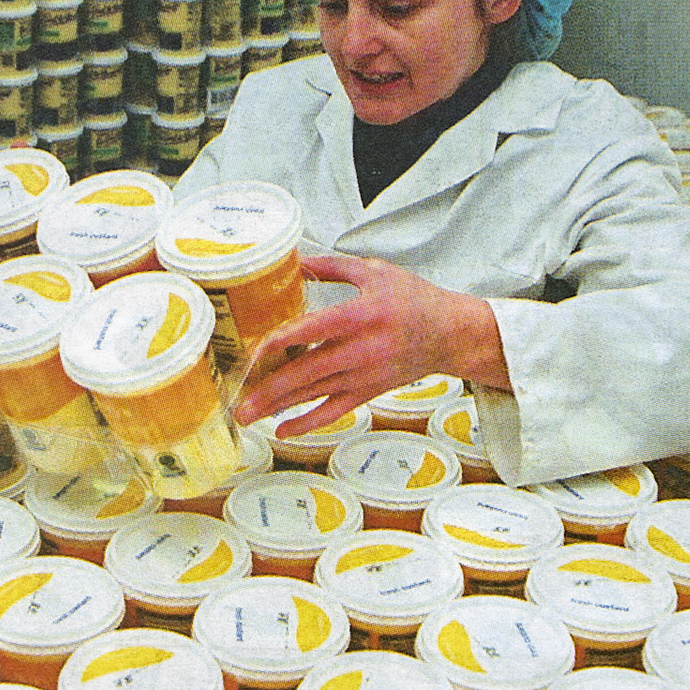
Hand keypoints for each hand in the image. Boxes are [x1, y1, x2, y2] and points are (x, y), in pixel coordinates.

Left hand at [233, 254, 508, 437]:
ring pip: (314, 394)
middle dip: (269, 389)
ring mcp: (363, 375)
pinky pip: (333, 411)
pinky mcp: (368, 391)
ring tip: (247, 415)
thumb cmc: (415, 300)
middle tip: (238, 402)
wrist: (451, 334)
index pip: (312, 331)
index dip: (280, 343)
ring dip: (278, 406)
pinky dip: (307, 422)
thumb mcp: (375, 271)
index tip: (254, 352)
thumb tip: (296, 261)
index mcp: (359, 316)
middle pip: (306, 372)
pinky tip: (282, 428)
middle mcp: (360, 350)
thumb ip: (332, 266)